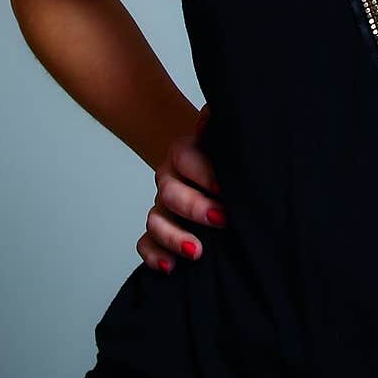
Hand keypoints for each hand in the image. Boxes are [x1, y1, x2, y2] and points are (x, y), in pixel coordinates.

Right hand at [137, 104, 226, 271]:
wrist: (217, 178)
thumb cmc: (228, 161)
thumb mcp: (231, 142)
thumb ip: (227, 127)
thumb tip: (219, 111)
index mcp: (186, 153)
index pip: (185, 156)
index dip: (202, 172)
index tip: (224, 187)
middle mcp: (170, 179)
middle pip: (169, 191)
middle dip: (194, 207)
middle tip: (222, 218)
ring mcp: (162, 207)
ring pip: (155, 220)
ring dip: (173, 236)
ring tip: (197, 251)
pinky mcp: (159, 233)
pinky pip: (145, 244)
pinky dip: (154, 255)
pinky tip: (170, 267)